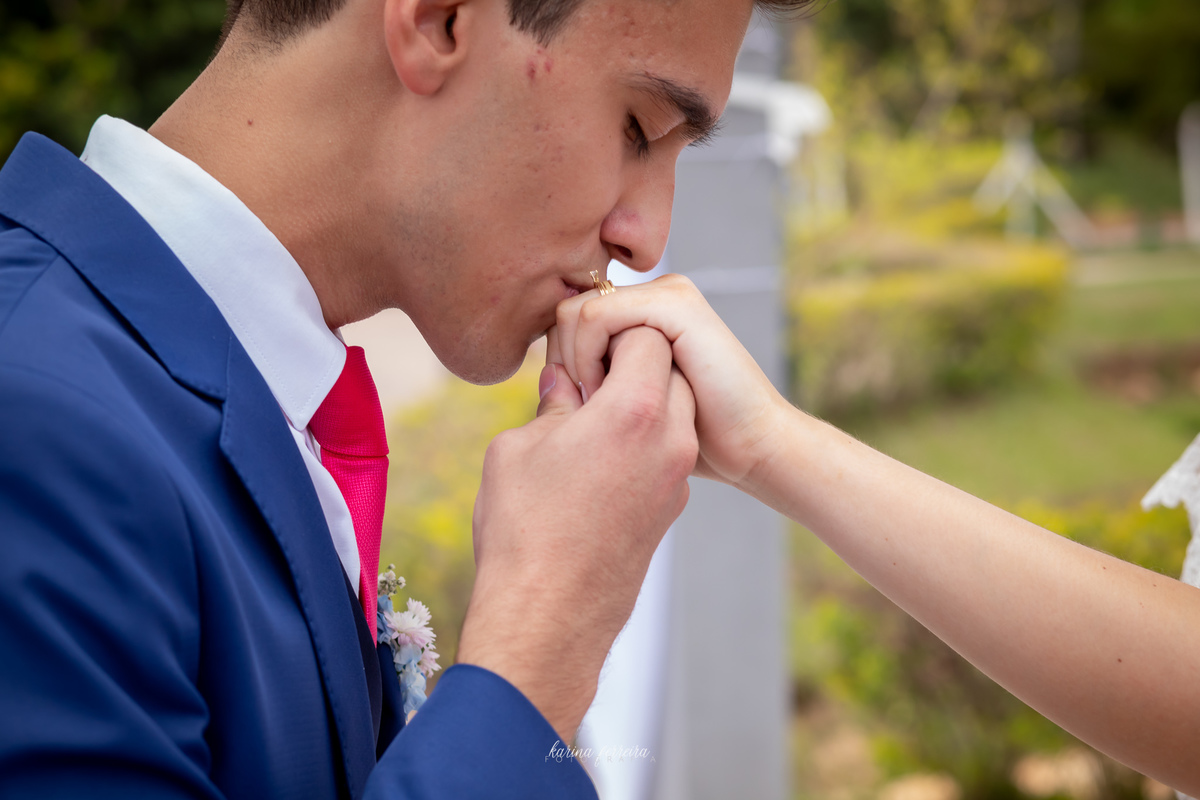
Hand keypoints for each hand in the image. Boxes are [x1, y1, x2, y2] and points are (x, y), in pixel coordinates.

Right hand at [456, 325, 697, 739]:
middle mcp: (670, 439)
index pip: (645, 335)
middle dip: (631, 364)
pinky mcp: (673, 508)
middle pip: (669, 369)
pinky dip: (642, 442)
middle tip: (584, 384)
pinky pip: (667, 452)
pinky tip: (597, 465)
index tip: (578, 356)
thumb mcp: (519, 447)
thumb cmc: (524, 528)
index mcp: (634, 410)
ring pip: (674, 411)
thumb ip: (550, 403)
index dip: (610, 334)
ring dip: (639, 404)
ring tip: (588, 425)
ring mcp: (676, 477)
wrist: (549, 617)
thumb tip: (561, 383)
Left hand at [552, 274, 787, 491]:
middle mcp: (655, 294)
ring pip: (575, 312)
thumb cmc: (695, 441)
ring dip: (576, 364)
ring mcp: (666, 294)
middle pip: (566, 312)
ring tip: (603, 404)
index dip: (561, 364)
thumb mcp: (630, 407)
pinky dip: (588, 358)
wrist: (752, 449)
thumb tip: (547, 375)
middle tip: (589, 407)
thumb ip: (595, 382)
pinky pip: (596, 316)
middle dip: (565, 363)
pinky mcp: (673, 305)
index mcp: (644, 312)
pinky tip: (607, 393)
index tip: (577, 407)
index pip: (569, 319)